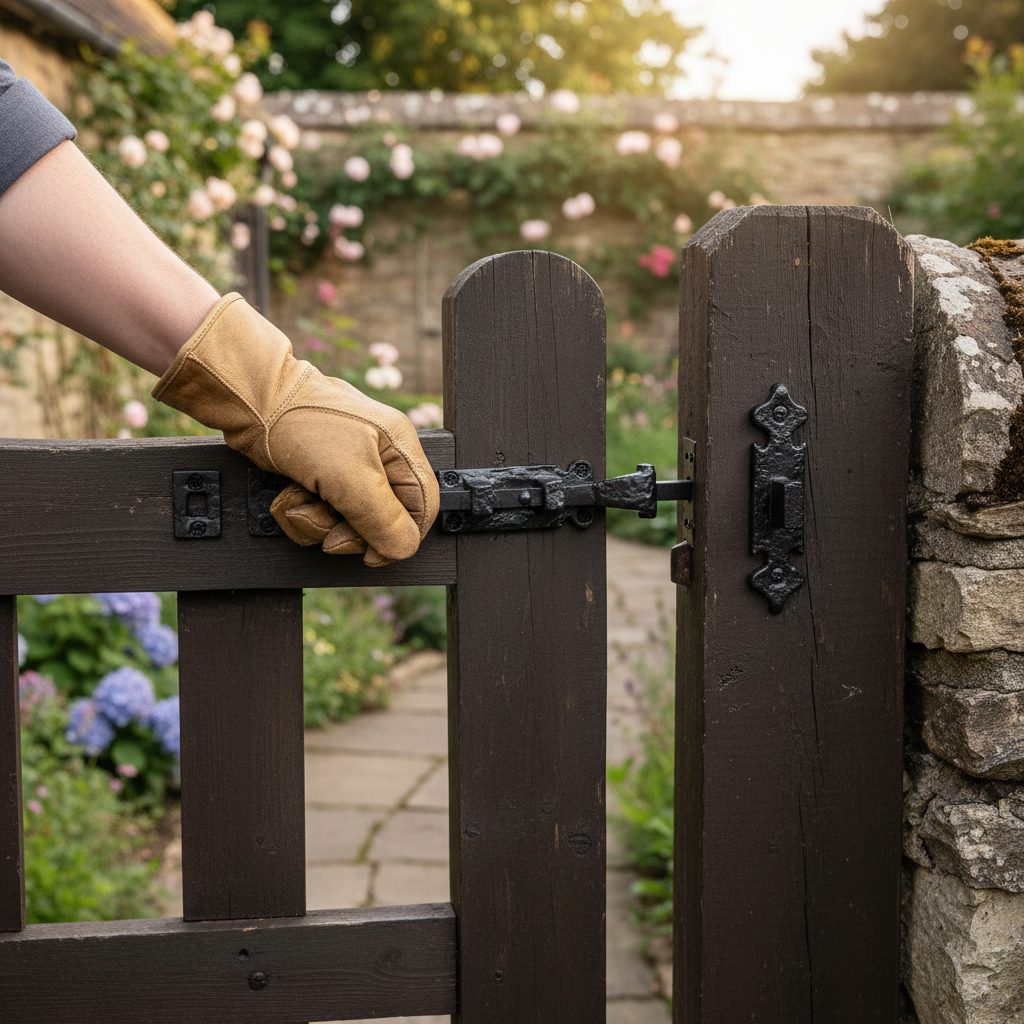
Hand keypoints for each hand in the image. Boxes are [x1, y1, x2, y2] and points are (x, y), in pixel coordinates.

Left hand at [153, 293, 438, 564]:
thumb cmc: (303, 425)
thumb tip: (403, 549)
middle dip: (348, 531)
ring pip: (346, 520)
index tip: (371, 554)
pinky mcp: (318, 474)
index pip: (423, 507)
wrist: (250, 402)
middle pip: (382, 520)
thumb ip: (384, 518)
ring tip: (298, 502)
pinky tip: (288, 495)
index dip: (401, 536)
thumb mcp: (351, 477)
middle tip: (327, 532)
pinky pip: (319, 511)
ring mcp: (347, 466)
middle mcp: (379, 456)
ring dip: (316, 522)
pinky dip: (299, 511)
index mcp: (400, 448)